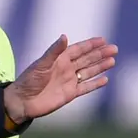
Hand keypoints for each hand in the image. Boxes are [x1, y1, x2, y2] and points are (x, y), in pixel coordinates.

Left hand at [3, 35, 117, 124]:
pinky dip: (95, 83)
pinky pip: (86, 87)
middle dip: (100, 54)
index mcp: (58, 60)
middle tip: (114, 48)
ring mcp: (68, 81)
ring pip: (88, 72)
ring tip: (112, 60)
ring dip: (100, 66)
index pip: (78, 49)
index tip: (103, 40)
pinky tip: (104, 79)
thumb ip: (54, 51)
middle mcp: (65, 69)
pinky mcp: (70, 94)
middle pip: (86, 59)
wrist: (23, 101)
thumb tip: (65, 36)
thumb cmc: (29, 80)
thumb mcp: (41, 64)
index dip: (90, 45)